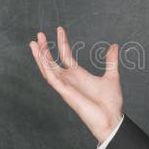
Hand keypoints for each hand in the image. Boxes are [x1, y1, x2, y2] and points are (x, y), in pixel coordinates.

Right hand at [29, 26, 122, 142]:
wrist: (112, 119)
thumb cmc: (110, 103)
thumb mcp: (112, 76)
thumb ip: (111, 61)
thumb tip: (114, 46)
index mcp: (78, 75)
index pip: (65, 55)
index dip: (61, 42)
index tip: (59, 29)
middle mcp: (69, 80)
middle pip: (51, 62)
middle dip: (44, 49)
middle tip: (39, 34)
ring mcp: (66, 87)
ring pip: (48, 70)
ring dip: (40, 57)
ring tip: (34, 43)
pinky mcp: (66, 93)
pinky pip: (52, 80)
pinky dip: (46, 69)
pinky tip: (42, 58)